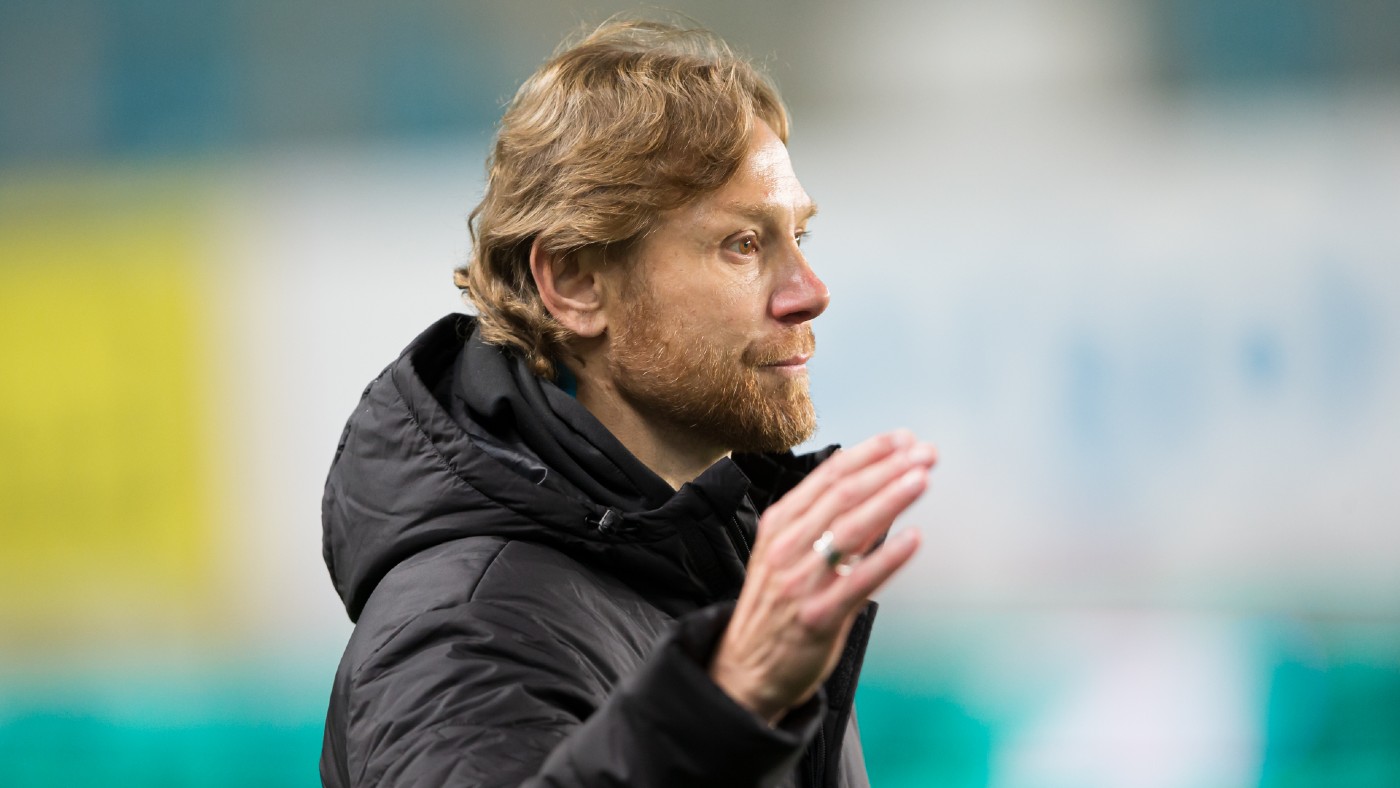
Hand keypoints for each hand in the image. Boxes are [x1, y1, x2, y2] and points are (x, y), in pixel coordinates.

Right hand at [709, 430, 935, 722]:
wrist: (744, 669)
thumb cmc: (775, 607)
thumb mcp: (785, 553)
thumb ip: (822, 522)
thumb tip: (874, 487)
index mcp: (779, 524)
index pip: (829, 476)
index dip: (870, 453)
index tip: (904, 439)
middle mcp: (787, 547)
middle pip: (843, 495)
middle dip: (888, 468)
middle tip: (925, 453)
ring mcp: (800, 582)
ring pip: (851, 530)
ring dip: (890, 499)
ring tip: (921, 479)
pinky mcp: (818, 617)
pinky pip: (858, 582)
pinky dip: (888, 558)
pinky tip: (914, 538)